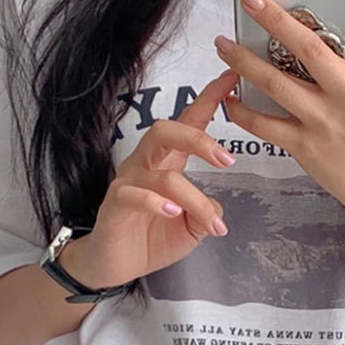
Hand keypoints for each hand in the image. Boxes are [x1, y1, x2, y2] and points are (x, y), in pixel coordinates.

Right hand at [66, 70, 238, 288]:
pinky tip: (173, 213)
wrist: (113, 265)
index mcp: (166, 163)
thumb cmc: (149, 239)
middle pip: (165, 131)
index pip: (187, 123)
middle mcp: (145, 165)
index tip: (231, 79)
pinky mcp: (114, 204)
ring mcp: (128, 183)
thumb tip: (217, 208)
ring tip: (211, 223)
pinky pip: (134, 194)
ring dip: (194, 197)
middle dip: (198, 139)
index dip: (208, 99)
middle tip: (227, 160)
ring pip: (162, 174)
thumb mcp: (189, 229)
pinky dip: (156, 202)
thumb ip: (205, 212)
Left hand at [215, 0, 344, 219]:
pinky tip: (228, 96)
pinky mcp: (306, 147)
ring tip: (223, 44)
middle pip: (308, 47)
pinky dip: (242, 109)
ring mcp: (326, 121)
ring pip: (276, 83)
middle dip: (273, 18)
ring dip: (243, 61)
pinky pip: (264, 123)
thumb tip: (320, 32)